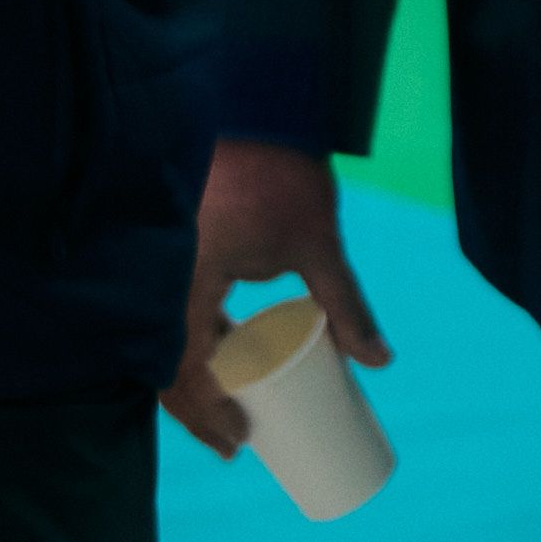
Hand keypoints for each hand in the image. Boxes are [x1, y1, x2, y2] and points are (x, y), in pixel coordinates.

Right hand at [162, 137, 385, 455]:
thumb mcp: (316, 243)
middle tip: (235, 441)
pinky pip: (167, 307)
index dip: (208, 417)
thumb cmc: (280, 169)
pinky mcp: (171, 242)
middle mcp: (161, 277)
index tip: (240, 444)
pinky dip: (186, 339)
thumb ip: (345, 303)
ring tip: (228, 410)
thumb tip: (380, 361)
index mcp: (184, 283)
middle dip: (196, 410)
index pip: (185, 372)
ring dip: (189, 379)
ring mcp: (160, 258)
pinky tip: (212, 352)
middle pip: (165, 365)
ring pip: (162, 338)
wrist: (252, 98)